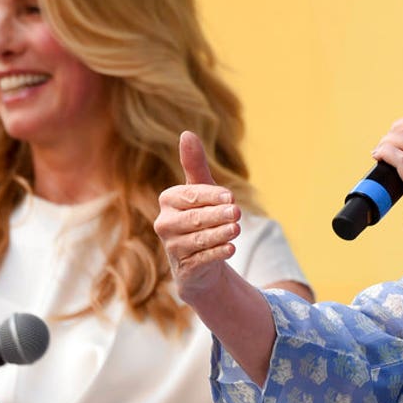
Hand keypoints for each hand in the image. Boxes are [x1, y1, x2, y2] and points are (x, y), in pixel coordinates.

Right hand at [155, 131, 241, 302]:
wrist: (201, 261)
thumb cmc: (202, 217)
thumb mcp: (202, 191)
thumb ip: (195, 165)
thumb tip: (187, 133)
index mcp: (168, 201)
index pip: (189, 196)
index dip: (210, 196)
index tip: (231, 196)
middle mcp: (165, 224)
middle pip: (193, 218)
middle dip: (216, 215)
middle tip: (237, 212)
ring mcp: (172, 248)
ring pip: (197, 240)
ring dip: (218, 234)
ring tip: (236, 229)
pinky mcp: (183, 269)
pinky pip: (200, 260)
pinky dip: (216, 253)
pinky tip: (231, 248)